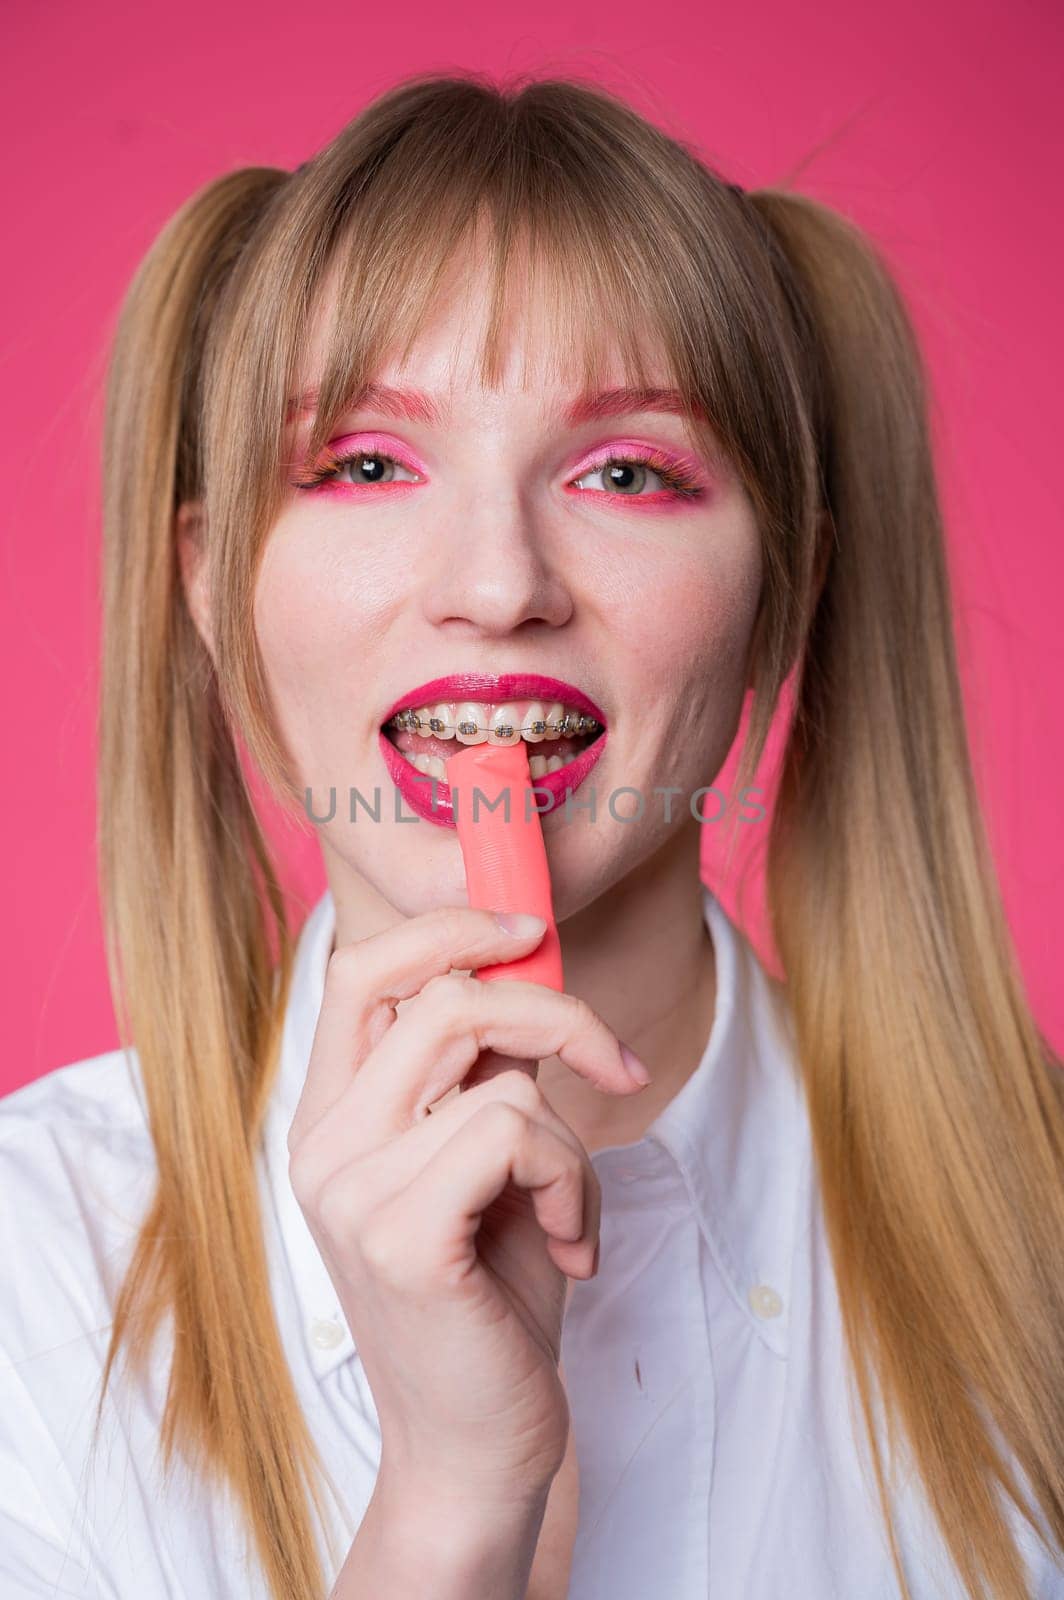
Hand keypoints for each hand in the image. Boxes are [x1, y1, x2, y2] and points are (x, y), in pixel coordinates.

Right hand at [286, 906, 649, 1507]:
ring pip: (498, 1073)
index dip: (448, 927)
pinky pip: (515, 1133)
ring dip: (570, 1140)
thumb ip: (486, 1074)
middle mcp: (323, 1145)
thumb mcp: (490, 1164)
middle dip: (554, 1013)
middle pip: (440, 995)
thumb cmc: (493, 1299)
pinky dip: (571, 1181)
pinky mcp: (398, 1237)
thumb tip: (532, 973)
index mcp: (333, 1118)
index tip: (529, 930)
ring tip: (569, 1210)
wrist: (479, 1444)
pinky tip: (567, 1246)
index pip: (360, 971)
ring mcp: (350, 1190)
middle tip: (614, 1061)